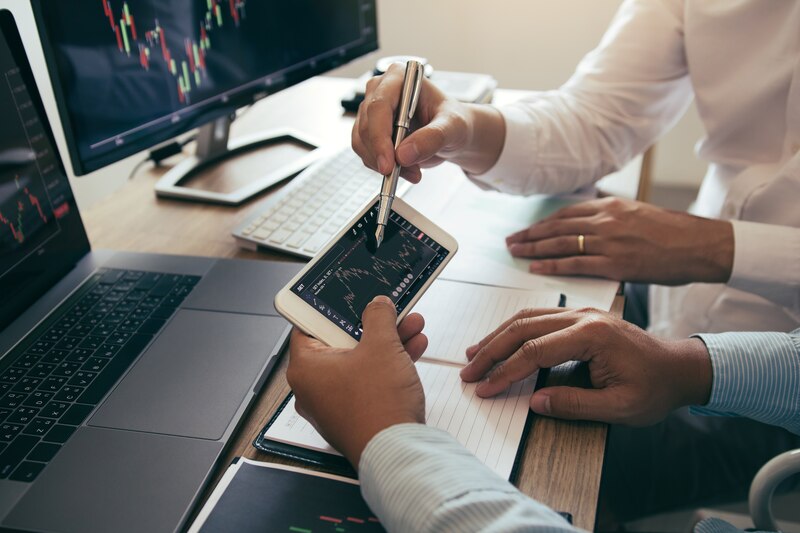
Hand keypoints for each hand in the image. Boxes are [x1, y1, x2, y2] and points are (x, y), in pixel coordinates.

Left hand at [286, 296, 427, 466]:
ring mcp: (334, 404)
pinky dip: (387, 365)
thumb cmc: (377, 407)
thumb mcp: (381, 346)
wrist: (398, 452)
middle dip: (372, 324)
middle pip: (341, 343)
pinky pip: (368, 381)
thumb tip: (377, 305)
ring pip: (359, 361)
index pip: (309, 326)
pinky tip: (413, 348)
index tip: (346, 298)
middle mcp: (313, 388)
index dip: (331, 308)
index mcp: (305, 368)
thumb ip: (378, 317)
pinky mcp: (355, 414)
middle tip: (388, 311)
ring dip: (386, 342)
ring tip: (411, 326)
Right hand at [352, 63, 504, 180]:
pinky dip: (382, 166)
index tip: (389, 163)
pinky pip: (365, 153)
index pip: (379, 105)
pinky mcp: (370, 132)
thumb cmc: (454, 121)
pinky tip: (405, 169)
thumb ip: (432, 138)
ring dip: (384, 164)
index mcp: (399, 77)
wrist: (452, 134)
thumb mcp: (453, 127)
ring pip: (362, 142)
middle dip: (384, 155)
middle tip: (407, 172)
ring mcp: (372, 112)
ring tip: (413, 171)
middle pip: (366, 125)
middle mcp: (380, 91)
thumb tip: (403, 155)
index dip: (380, 136)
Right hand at [459, 307, 711, 425]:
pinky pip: (538, 317)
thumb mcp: (620, 408)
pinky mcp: (579, 316)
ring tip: (474, 354)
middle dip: (491, 351)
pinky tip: (500, 341)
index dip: (505, 372)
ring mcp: (580, 312)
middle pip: (523, 329)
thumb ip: (575, 405)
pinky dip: (514, 329)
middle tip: (468, 371)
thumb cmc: (655, 388)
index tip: (484, 389)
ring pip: (527, 318)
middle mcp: (583, 316)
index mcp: (593, 336)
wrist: (680, 367)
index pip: (535, 352)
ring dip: (497, 336)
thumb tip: (534, 402)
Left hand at [506, 197, 733, 284]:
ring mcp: (609, 241)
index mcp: (611, 206)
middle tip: (510, 241)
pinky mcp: (615, 263)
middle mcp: (606, 220)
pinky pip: (576, 264)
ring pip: (561, 243)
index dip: (542, 223)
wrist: (701, 245)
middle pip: (557, 226)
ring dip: (534, 249)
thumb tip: (589, 227)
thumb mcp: (639, 215)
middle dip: (530, 235)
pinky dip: (553, 266)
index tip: (526, 230)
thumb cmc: (674, 233)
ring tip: (516, 254)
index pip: (566, 213)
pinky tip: (537, 268)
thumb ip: (612, 220)